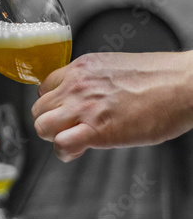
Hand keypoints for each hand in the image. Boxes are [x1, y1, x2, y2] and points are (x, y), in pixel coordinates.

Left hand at [31, 51, 192, 161]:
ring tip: (73, 140)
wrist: (180, 84)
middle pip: (39, 108)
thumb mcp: (113, 67)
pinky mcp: (96, 130)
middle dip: (51, 121)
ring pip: (41, 126)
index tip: (64, 112)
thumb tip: (86, 96)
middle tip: (69, 128)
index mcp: (81, 67)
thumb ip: (92, 80)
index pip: (45, 87)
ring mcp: (84, 106)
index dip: (53, 104)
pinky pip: (60, 145)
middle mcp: (76, 84)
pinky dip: (65, 152)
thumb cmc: (157, 78)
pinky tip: (80, 150)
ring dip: (54, 137)